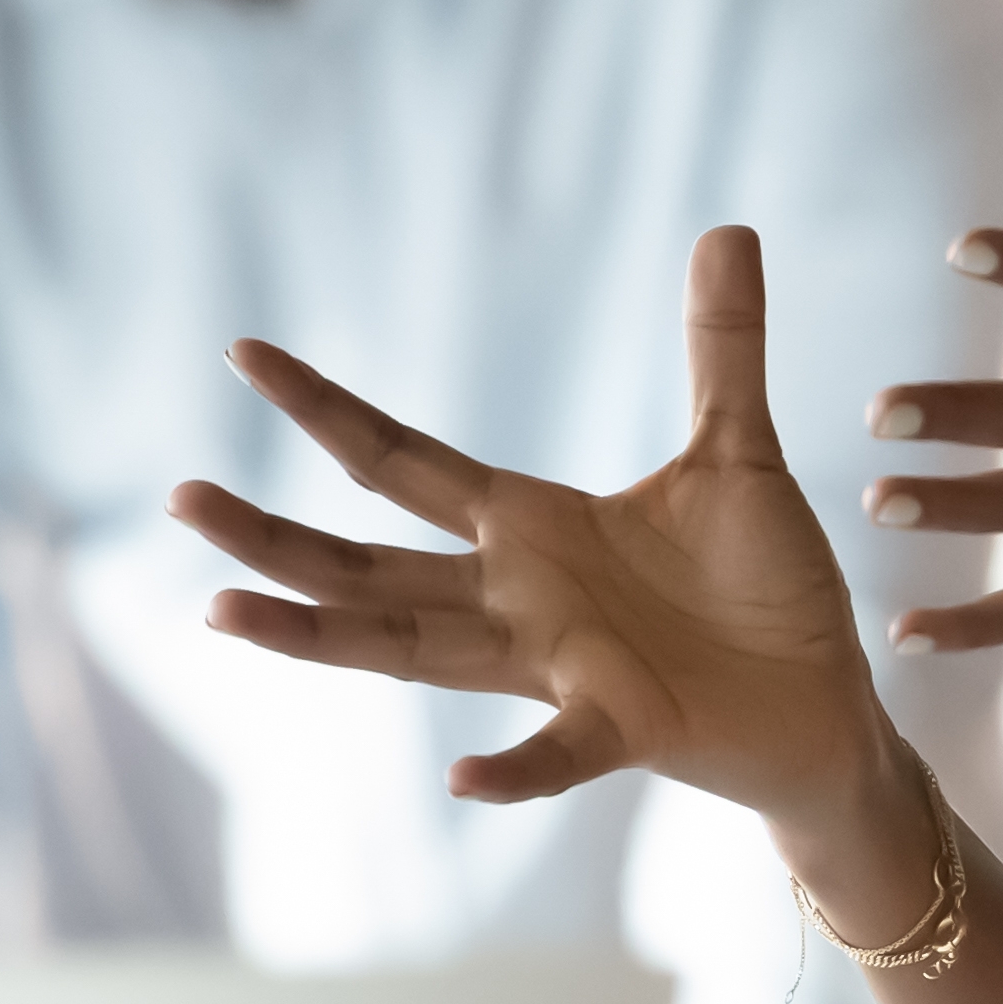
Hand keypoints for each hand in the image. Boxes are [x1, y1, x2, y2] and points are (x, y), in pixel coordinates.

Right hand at [173, 223, 899, 834]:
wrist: (824, 705)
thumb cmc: (765, 589)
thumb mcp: (737, 452)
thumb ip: (721, 348)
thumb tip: (728, 227)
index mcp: (533, 528)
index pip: (402, 461)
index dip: (325, 409)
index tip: (245, 353)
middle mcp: (519, 600)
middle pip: (367, 564)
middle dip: (272, 535)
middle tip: (179, 498)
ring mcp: (560, 668)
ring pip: (412, 650)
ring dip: (321, 635)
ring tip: (225, 612)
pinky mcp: (625, 726)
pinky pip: (558, 752)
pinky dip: (513, 768)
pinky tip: (460, 777)